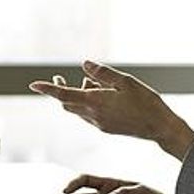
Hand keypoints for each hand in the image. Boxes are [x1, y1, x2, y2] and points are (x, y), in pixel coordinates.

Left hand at [29, 60, 193, 158]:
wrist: (160, 128)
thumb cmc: (146, 102)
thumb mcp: (125, 81)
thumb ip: (102, 74)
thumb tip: (84, 65)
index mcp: (95, 102)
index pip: (64, 94)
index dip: (48, 89)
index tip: (34, 85)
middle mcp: (93, 116)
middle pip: (67, 103)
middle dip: (61, 91)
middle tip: (59, 77)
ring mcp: (99, 124)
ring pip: (78, 110)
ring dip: (78, 96)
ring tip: (92, 82)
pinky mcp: (106, 128)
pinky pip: (89, 115)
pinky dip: (88, 103)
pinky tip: (103, 94)